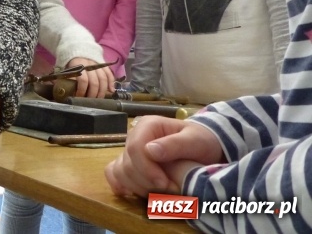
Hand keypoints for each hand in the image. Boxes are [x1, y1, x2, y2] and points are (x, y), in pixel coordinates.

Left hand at [67, 57, 114, 97]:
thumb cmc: (72, 63)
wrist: (78, 49)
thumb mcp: (67, 69)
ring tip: (99, 98)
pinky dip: (111, 83)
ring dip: (102, 91)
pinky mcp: (104, 65)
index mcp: (78, 65)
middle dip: (93, 94)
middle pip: (95, 82)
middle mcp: (90, 64)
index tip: (79, 96)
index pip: (83, 80)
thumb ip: (68, 78)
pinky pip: (109, 74)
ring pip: (103, 79)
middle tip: (90, 100)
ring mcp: (98, 64)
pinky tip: (111, 91)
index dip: (82, 90)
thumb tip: (67, 91)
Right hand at [105, 116, 223, 196]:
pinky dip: (121, 185)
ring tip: (162, 193)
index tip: (165, 183)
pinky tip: (133, 193)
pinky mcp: (129, 164)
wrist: (204, 147)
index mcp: (148, 126)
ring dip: (139, 188)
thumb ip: (175, 144)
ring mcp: (129, 151)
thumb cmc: (201, 141)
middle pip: (127, 164)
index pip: (134, 149)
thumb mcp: (195, 141)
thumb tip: (149, 150)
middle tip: (172, 190)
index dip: (147, 170)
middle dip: (148, 182)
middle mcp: (134, 137)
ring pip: (120, 172)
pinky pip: (114, 174)